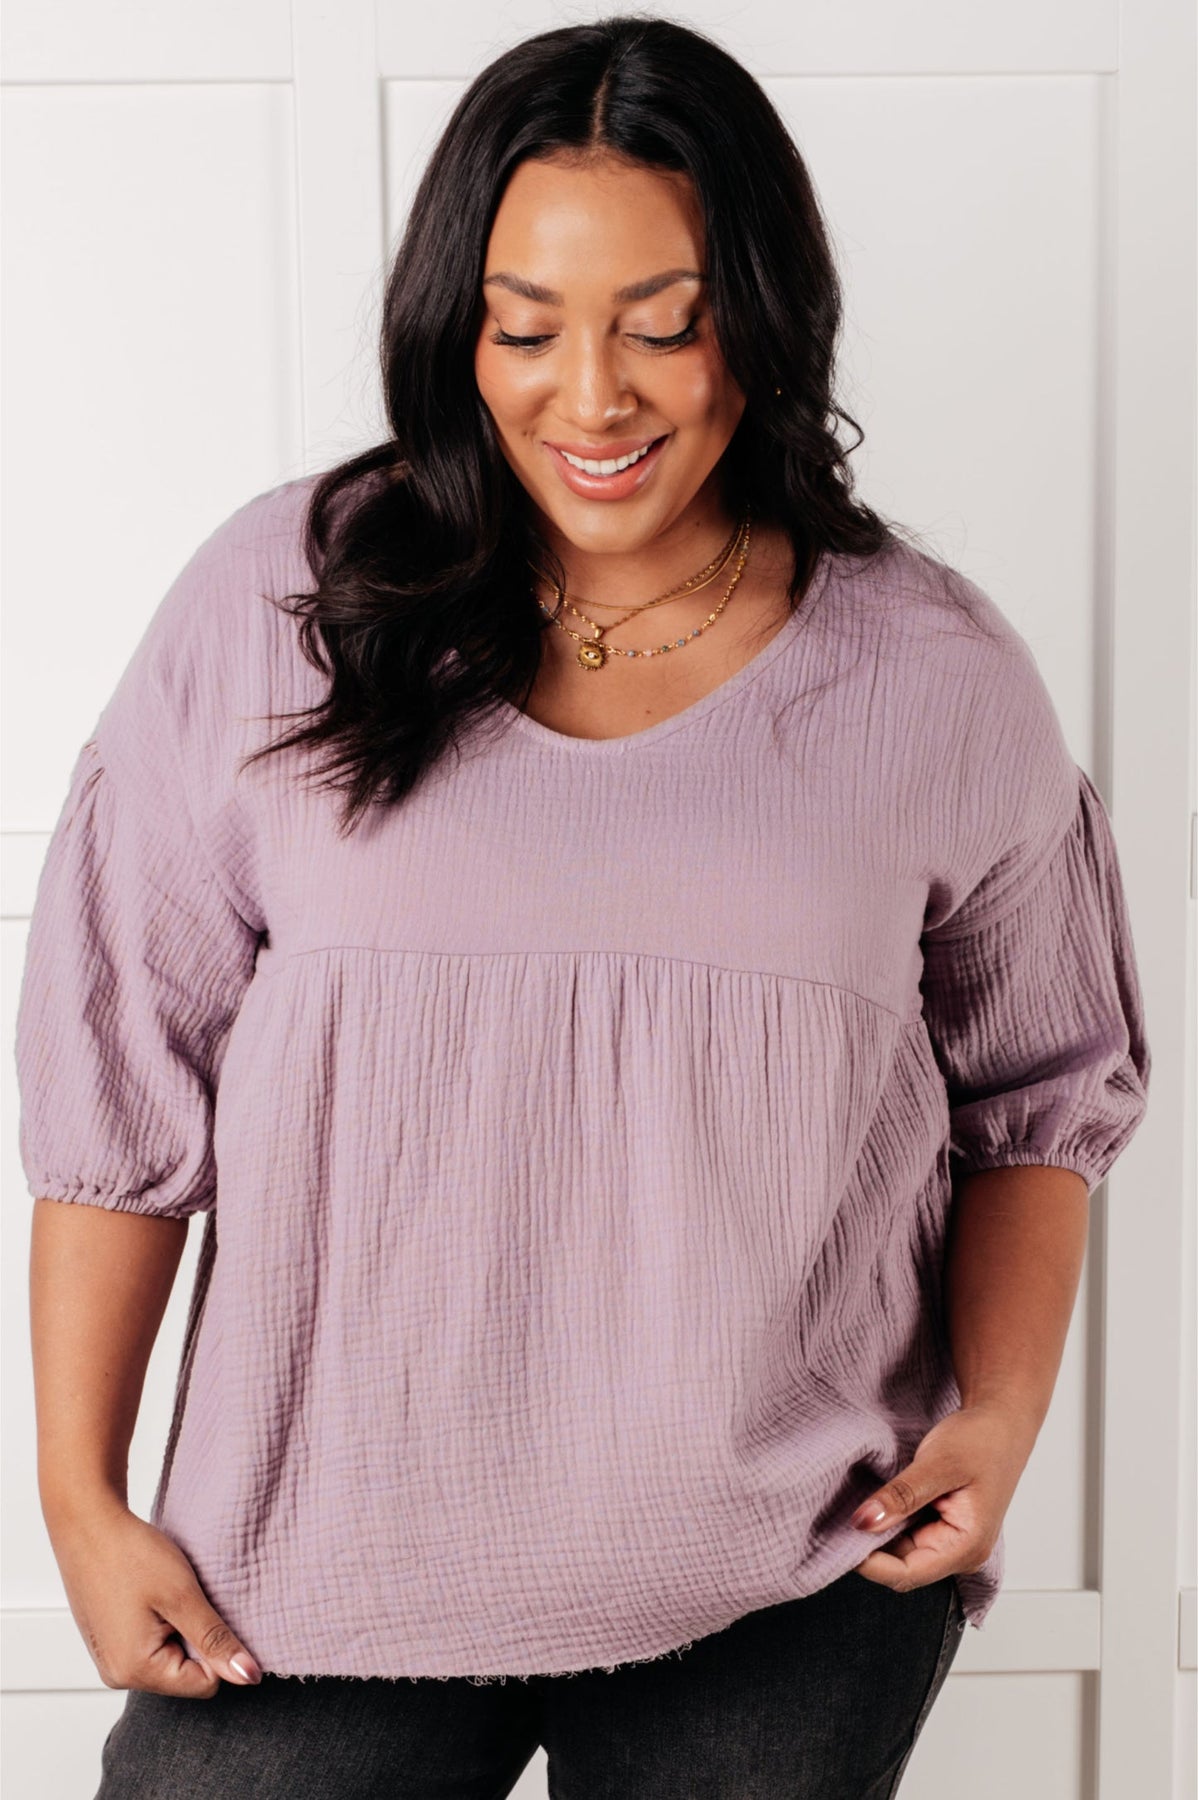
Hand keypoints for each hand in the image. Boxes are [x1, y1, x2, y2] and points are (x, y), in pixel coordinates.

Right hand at [44, 1490, 262, 1696]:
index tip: (205, 1608)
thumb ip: (216, 1640)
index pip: (204, 1683)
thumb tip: (249, 1677)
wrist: (87, 1523)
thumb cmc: (131, 1555)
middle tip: (183, 1597)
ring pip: (170, 1657)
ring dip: (179, 1627)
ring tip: (165, 1593)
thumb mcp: (183, 1595)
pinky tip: (152, 1594)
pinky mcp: (109, 1642)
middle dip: (195, 1636)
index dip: (216, 1646)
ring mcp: (110, 1659)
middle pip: (185, 1673)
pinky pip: (150, 1645)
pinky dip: (161, 1621)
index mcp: (136, 1672)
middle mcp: (118, 1675)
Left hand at [849, 1401, 1038, 1591]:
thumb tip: (863, 1523)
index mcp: (966, 1547)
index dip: (870, 1564)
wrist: (1001, 1422)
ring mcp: (951, 1542)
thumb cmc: (980, 1440)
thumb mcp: (938, 1464)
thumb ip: (902, 1496)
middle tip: (839, 1520)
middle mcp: (960, 1553)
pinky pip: (907, 1536)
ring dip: (878, 1535)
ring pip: (901, 1552)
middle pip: (902, 1567)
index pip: (908, 1574)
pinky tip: (874, 1505)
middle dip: (870, 1549)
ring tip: (854, 1509)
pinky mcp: (942, 1528)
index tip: (838, 1541)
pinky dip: (888, 1522)